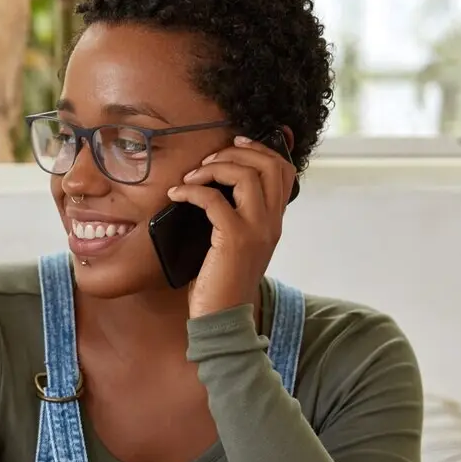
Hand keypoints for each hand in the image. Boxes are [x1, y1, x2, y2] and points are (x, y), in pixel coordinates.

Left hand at [168, 135, 296, 318]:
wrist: (223, 318)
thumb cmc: (221, 282)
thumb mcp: (237, 246)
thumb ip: (237, 219)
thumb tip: (215, 191)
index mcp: (274, 221)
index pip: (284, 170)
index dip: (261, 149)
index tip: (234, 143)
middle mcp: (271, 222)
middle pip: (269, 165)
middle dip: (236, 152)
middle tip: (208, 159)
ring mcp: (256, 230)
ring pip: (246, 176)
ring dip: (213, 167)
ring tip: (191, 176)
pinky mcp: (233, 239)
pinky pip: (214, 200)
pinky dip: (192, 191)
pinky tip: (177, 195)